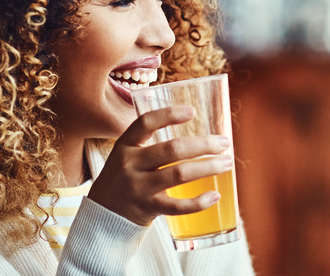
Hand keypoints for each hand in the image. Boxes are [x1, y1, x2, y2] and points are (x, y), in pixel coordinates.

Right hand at [87, 105, 232, 225]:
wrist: (102, 217)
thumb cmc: (123, 181)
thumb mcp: (126, 157)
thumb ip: (149, 144)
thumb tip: (192, 134)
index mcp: (124, 146)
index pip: (145, 123)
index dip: (169, 114)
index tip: (193, 111)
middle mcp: (130, 164)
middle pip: (172, 149)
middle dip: (203, 144)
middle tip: (224, 142)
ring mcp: (138, 188)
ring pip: (179, 174)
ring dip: (208, 167)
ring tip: (227, 163)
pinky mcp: (147, 208)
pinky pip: (177, 206)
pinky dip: (199, 202)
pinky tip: (215, 195)